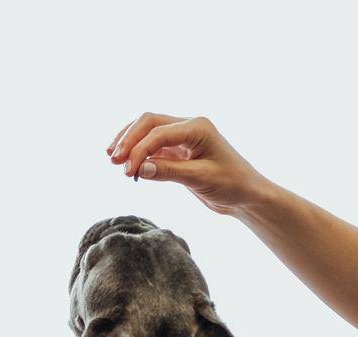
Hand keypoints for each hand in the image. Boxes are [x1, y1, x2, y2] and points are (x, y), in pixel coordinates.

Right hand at [106, 113, 266, 215]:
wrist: (246, 194)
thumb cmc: (231, 184)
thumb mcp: (200, 179)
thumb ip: (169, 172)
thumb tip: (139, 168)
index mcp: (197, 127)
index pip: (159, 132)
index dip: (139, 150)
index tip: (127, 172)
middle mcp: (188, 126)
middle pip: (149, 122)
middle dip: (129, 140)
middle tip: (113, 161)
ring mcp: (182, 137)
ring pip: (148, 131)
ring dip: (129, 142)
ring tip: (111, 158)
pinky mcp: (178, 150)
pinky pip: (152, 145)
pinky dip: (138, 152)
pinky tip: (125, 162)